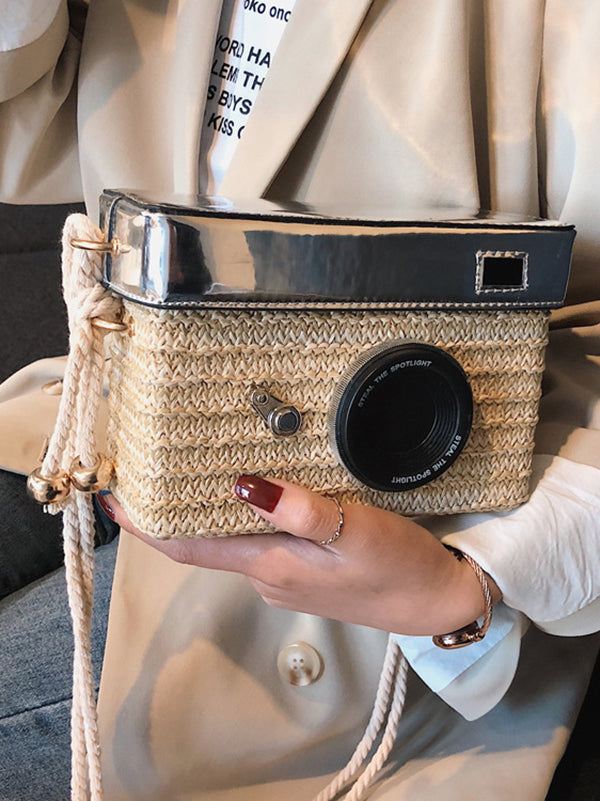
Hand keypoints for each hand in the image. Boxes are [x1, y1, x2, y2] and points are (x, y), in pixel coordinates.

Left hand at [97, 477, 500, 636]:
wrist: (432, 601)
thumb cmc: (396, 565)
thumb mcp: (353, 531)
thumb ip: (299, 511)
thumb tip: (243, 486)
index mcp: (271, 564)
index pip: (190, 547)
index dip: (146, 525)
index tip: (112, 496)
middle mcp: (267, 574)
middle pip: (203, 540)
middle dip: (170, 508)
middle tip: (148, 463)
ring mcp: (283, 575)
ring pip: (230, 539)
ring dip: (206, 509)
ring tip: (191, 464)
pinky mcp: (301, 570)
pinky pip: (256, 541)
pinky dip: (240, 516)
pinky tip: (249, 488)